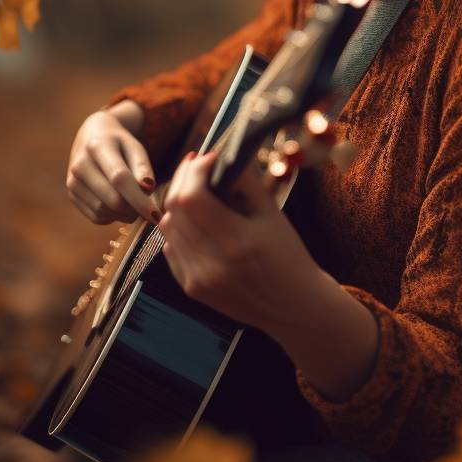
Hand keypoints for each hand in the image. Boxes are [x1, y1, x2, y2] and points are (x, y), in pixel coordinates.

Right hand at [66, 102, 161, 224]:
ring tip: (136, 205)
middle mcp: (80, 165)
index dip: (138, 199)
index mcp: (98, 147)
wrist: (91, 137)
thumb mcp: (135, 147)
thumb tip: (148, 188)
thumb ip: (142, 167)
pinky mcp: (71, 195)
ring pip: (102, 211)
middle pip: (111, 199)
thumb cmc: (120, 144)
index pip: (119, 178)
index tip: (156, 214)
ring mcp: (73, 181)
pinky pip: (95, 217)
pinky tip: (121, 206)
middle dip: (134, 210)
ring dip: (124, 215)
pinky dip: (113, 217)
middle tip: (149, 210)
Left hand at [158, 149, 321, 333]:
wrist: (294, 306)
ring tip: (198, 190)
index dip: (194, 171)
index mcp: (236, 242)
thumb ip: (247, 182)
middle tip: (197, 164)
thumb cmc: (289, 256)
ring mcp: (198, 279)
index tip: (209, 157)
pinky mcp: (191, 289)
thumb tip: (223, 156)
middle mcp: (211, 264)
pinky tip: (198, 222)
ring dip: (178, 202)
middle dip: (183, 179)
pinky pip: (171, 248)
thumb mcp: (274, 214)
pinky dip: (179, 228)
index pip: (192, 197)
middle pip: (174, 209)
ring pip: (167, 227)